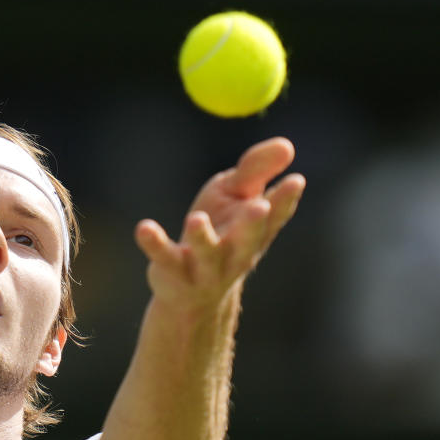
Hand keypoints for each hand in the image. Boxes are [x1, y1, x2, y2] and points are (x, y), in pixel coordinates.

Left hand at [135, 137, 305, 309]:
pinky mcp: (173, 272)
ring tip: (197, 220)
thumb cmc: (219, 234)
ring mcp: (205, 267)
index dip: (286, 201)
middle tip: (260, 207)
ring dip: (202, 238)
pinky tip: (144, 228)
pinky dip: (154, 243)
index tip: (296, 180)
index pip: (275, 218)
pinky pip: (164, 257)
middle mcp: (235, 254)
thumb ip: (256, 171)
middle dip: (254, 225)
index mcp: (255, 234)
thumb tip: (287, 146)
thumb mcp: (236, 197)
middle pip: (247, 241)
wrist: (190, 294)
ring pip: (206, 254)